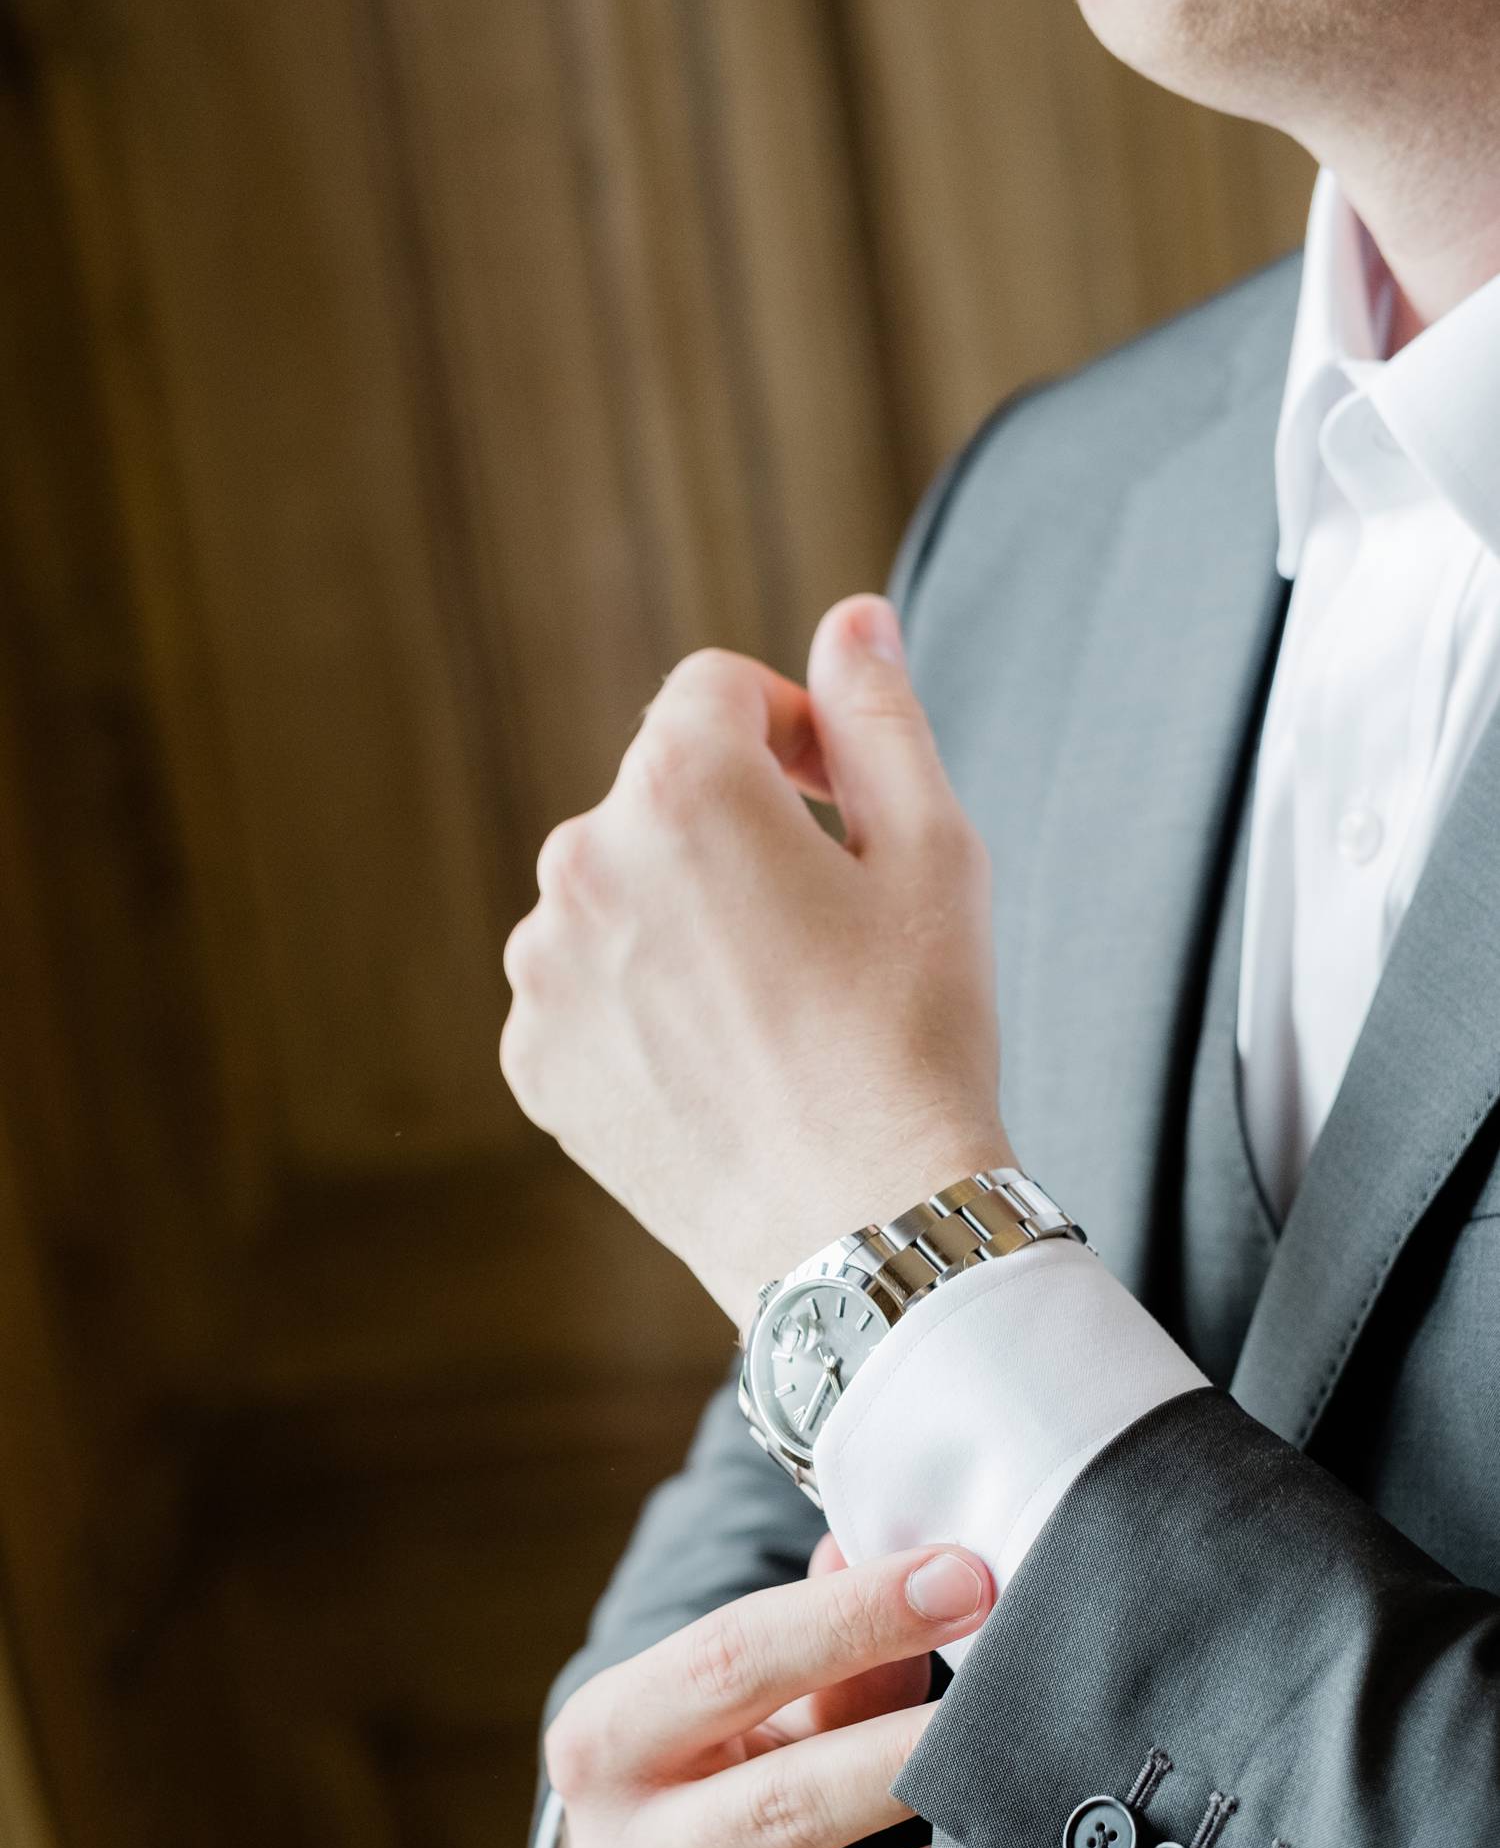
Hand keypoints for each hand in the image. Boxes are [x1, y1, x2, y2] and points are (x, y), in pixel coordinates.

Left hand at [501, 594, 1011, 1330]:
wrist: (863, 1228)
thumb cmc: (915, 1034)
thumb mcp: (934, 850)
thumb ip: (876, 714)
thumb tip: (851, 619)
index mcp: (680, 787)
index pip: (713, 691)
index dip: (789, 729)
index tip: (835, 803)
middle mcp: (583, 862)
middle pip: (656, 791)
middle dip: (733, 823)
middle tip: (819, 918)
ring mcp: (543, 968)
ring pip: (613, 889)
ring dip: (678, 909)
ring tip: (770, 998)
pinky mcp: (533, 1056)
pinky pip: (580, 984)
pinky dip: (636, 998)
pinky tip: (717, 1056)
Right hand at [546, 1537, 993, 1847]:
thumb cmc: (687, 1764)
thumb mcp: (721, 1700)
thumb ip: (809, 1643)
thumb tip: (901, 1562)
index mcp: (605, 1736)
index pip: (734, 1657)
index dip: (855, 1615)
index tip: (960, 1576)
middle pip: (790, 1796)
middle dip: (912, 1740)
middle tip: (1015, 1683)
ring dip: (944, 1845)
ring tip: (1028, 1786)